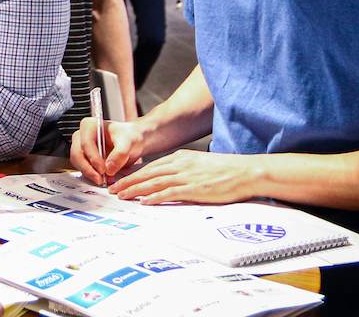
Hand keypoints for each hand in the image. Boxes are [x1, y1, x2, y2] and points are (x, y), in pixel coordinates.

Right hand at [71, 117, 145, 185]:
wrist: (134, 141)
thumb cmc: (130, 135)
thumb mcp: (128, 142)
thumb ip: (120, 154)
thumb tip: (109, 168)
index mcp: (90, 125)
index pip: (86, 143)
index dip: (93, 158)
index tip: (103, 169)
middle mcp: (82, 135)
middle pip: (78, 154)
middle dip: (88, 169)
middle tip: (100, 179)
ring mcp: (82, 147)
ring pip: (79, 163)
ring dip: (90, 173)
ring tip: (104, 180)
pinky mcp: (86, 158)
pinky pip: (84, 168)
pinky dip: (92, 175)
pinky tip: (103, 179)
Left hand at [106, 149, 261, 204]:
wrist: (245, 171)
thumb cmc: (226, 170)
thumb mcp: (199, 165)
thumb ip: (184, 170)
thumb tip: (171, 180)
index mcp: (181, 158)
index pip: (151, 166)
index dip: (134, 173)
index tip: (122, 179)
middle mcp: (180, 164)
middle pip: (147, 173)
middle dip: (128, 180)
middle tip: (113, 188)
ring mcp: (186, 176)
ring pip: (154, 182)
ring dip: (135, 189)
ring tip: (121, 195)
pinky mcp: (194, 188)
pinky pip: (169, 193)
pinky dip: (154, 197)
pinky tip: (144, 201)